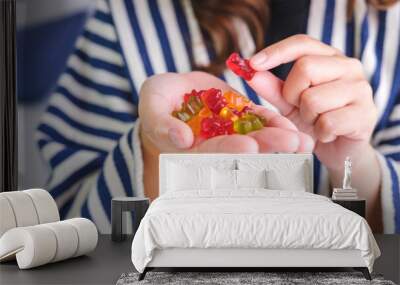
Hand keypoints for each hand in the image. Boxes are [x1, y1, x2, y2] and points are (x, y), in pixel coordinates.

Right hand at [138, 71, 313, 154]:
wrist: (171, 91)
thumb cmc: (155, 102)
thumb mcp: (152, 109)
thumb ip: (164, 126)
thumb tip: (181, 140)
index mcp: (193, 150)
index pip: (213, 152)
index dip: (230, 150)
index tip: (249, 147)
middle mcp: (216, 144)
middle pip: (242, 148)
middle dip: (267, 146)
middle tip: (292, 144)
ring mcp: (230, 130)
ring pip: (257, 136)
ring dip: (279, 137)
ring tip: (302, 140)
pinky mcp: (240, 115)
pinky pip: (259, 119)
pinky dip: (274, 121)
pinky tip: (292, 123)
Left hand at [248, 35, 377, 170]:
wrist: (340, 149)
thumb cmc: (314, 120)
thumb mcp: (289, 102)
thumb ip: (271, 86)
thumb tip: (249, 71)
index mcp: (329, 57)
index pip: (302, 43)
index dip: (276, 51)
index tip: (252, 64)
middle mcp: (348, 66)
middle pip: (305, 68)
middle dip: (292, 94)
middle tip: (300, 108)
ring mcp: (361, 89)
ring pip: (314, 98)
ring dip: (307, 117)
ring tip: (316, 122)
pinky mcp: (366, 114)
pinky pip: (328, 122)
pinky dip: (320, 133)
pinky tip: (327, 134)